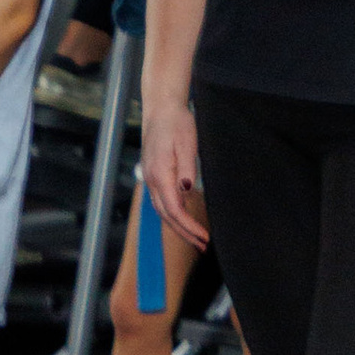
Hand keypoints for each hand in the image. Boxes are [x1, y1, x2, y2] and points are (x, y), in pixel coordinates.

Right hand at [143, 99, 208, 250]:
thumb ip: (187, 167)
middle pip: (166, 216)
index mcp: (160, 174)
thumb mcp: (187, 142)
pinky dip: (173, 215)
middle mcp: (152, 180)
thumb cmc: (177, 123)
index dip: (189, 226)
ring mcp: (150, 179)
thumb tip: (186, 189)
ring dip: (178, 227)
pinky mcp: (153, 176)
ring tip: (195, 238)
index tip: (204, 237)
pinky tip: (184, 219)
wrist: (161, 109)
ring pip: (162, 211)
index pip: (174, 210)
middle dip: (184, 233)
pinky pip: (161, 202)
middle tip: (202, 245)